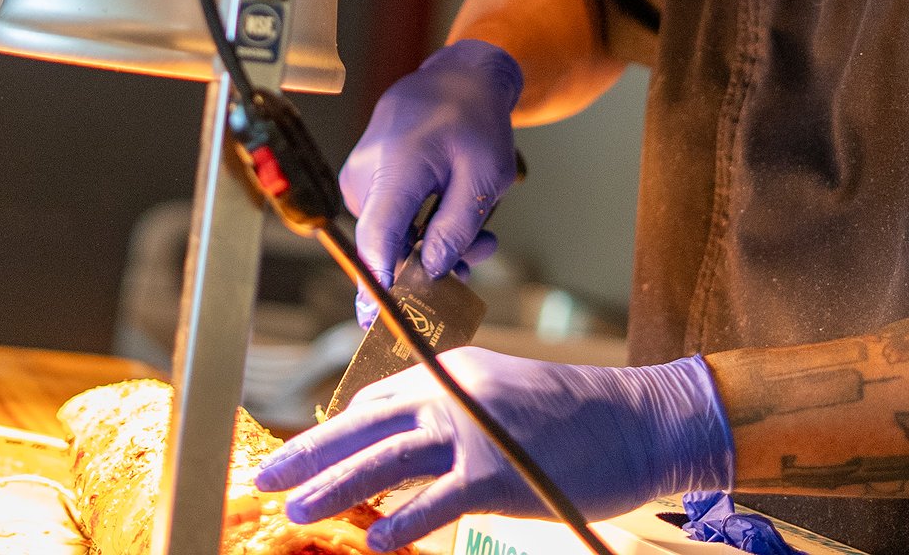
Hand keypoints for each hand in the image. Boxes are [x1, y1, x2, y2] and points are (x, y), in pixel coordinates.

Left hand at [254, 349, 732, 551]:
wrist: (641, 422)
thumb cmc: (578, 417)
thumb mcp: (504, 399)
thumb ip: (455, 415)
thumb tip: (404, 447)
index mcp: (455, 372)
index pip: (376, 400)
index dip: (334, 430)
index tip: (301, 451)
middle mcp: (456, 393)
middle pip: (366, 425)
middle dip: (310, 452)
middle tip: (267, 476)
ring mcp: (477, 432)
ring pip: (386, 459)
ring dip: (336, 487)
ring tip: (297, 510)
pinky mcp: (499, 473)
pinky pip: (437, 500)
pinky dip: (403, 522)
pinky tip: (377, 543)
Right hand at [340, 40, 521, 321]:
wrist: (457, 77)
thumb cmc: (474, 119)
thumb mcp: (483, 176)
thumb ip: (456, 228)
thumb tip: (431, 272)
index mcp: (396, 166)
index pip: (377, 238)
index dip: (379, 284)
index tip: (379, 323)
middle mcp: (366, 171)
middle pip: (386, 244)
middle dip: (428, 265)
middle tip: (474, 264)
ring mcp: (359, 174)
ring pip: (389, 235)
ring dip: (429, 245)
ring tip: (479, 238)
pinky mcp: (363, 179)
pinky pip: (387, 218)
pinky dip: (418, 227)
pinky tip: (450, 221)